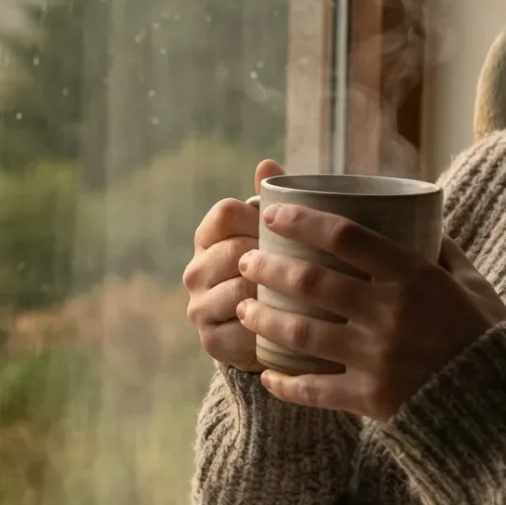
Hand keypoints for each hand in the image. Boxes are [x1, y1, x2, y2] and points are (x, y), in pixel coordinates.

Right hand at [183, 159, 285, 369]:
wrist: (273, 336)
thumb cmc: (280, 275)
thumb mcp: (278, 238)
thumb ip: (273, 201)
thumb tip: (266, 163)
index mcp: (208, 237)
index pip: (226, 212)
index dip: (261, 217)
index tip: (290, 229)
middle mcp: (195, 270)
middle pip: (234, 250)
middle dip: (273, 257)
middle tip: (310, 265)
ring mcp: (198, 307)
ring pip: (239, 289)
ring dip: (273, 292)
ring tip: (305, 294)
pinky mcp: (211, 340)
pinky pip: (242, 327)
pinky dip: (270, 325)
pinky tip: (292, 323)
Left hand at [236, 203, 505, 419]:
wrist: (504, 409)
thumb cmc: (487, 339)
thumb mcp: (473, 285)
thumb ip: (443, 252)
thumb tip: (420, 219)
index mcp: (414, 276)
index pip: (344, 235)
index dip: (301, 220)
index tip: (272, 213)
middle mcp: (389, 312)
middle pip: (309, 279)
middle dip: (267, 266)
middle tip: (247, 261)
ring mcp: (376, 357)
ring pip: (299, 330)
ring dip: (262, 316)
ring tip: (244, 309)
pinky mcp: (371, 398)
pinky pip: (313, 389)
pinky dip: (283, 381)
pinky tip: (267, 373)